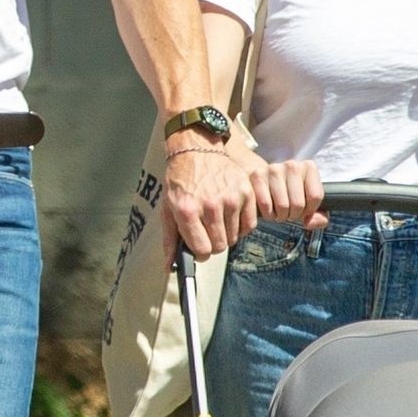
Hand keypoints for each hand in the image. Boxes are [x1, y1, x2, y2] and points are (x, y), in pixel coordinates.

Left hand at [161, 144, 255, 262]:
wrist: (196, 149)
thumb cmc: (180, 180)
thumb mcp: (168, 209)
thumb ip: (170, 240)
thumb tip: (169, 267)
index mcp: (188, 211)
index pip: (203, 250)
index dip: (200, 253)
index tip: (199, 247)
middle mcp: (210, 205)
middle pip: (220, 246)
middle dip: (213, 244)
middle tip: (208, 231)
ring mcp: (231, 198)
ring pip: (234, 237)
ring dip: (226, 233)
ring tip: (218, 219)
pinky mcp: (246, 192)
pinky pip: (249, 225)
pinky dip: (241, 225)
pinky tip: (231, 215)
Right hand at [231, 139, 327, 228]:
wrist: (265, 179)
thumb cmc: (290, 193)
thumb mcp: (309, 203)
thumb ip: (319, 217)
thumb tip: (309, 223)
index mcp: (309, 167)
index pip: (315, 197)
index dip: (309, 210)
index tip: (304, 208)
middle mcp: (292, 165)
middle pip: (298, 204)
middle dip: (294, 215)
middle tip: (289, 211)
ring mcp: (274, 169)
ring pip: (282, 206)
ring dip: (281, 216)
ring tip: (279, 211)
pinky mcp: (257, 176)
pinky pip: (266, 205)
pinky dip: (268, 214)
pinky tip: (269, 209)